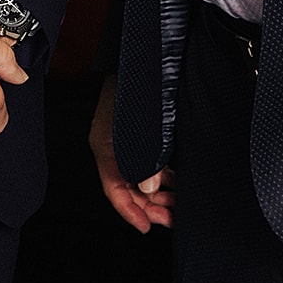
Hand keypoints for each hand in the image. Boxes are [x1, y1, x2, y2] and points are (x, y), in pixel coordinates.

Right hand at [89, 76, 174, 231]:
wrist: (138, 55)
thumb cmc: (131, 84)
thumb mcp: (137, 125)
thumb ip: (144, 157)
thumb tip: (150, 185)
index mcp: (104, 146)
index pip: (113, 190)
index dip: (130, 211)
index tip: (147, 226)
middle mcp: (113, 147)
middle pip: (129, 188)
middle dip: (150, 205)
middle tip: (171, 217)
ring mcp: (125, 141)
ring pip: (141, 177)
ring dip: (159, 193)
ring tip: (178, 203)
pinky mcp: (139, 134)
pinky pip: (149, 163)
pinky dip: (163, 176)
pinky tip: (178, 182)